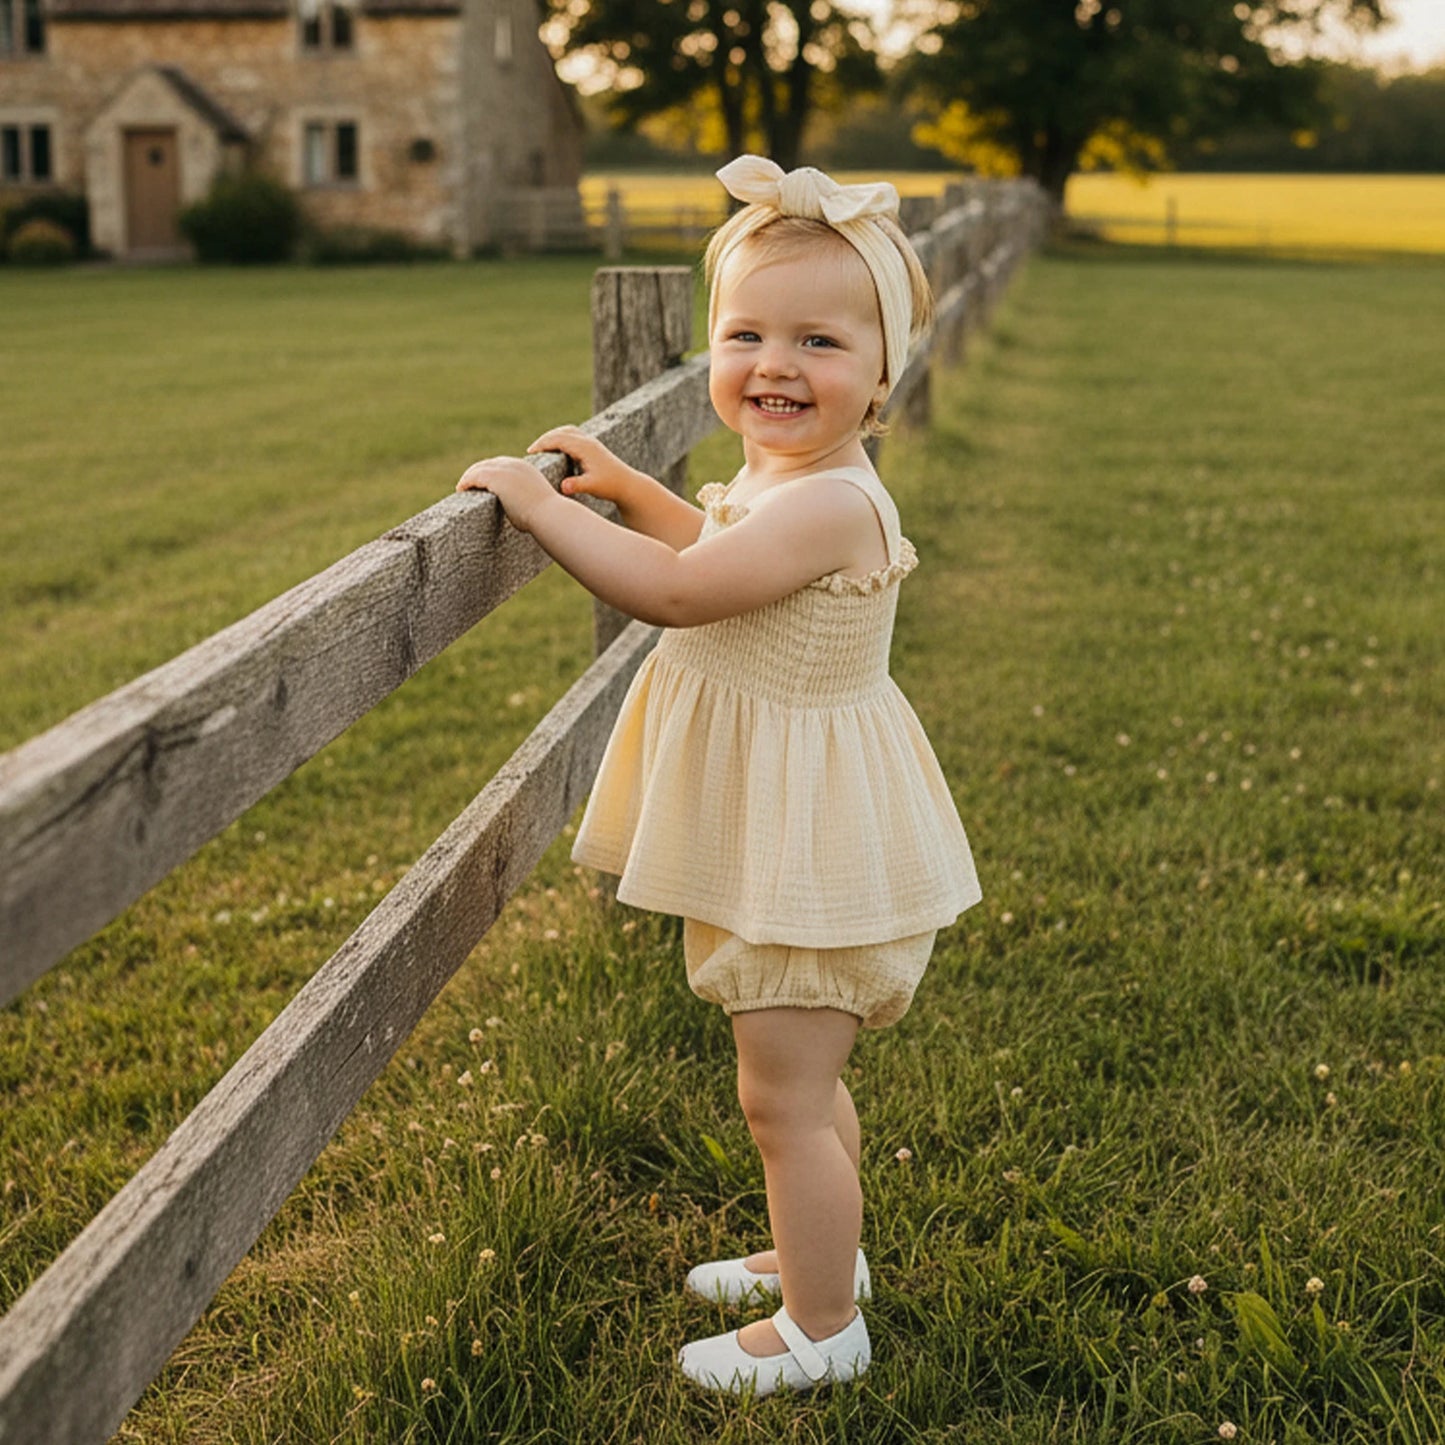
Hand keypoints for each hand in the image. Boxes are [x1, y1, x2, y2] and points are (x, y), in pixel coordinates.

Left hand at [455, 456, 556, 533]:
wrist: (549, 514)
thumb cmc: (545, 516)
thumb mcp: (535, 502)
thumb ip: (525, 501)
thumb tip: (519, 511)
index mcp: (526, 468)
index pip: (502, 465)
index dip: (490, 472)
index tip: (482, 483)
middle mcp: (514, 464)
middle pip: (488, 464)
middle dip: (477, 473)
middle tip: (467, 485)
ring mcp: (504, 469)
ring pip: (479, 468)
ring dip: (469, 478)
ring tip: (462, 488)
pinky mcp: (495, 477)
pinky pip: (474, 476)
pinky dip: (466, 482)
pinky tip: (460, 490)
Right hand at [527, 426, 644, 505]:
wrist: (628, 484)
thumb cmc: (610, 486)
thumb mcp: (592, 487)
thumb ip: (576, 485)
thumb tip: (563, 486)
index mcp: (585, 447)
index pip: (559, 439)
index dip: (543, 444)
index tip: (530, 452)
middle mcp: (588, 441)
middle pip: (561, 432)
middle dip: (545, 439)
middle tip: (531, 450)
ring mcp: (591, 442)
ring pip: (567, 431)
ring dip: (553, 436)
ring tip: (541, 448)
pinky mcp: (592, 447)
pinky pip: (573, 436)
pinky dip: (561, 438)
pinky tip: (555, 450)